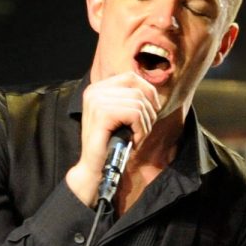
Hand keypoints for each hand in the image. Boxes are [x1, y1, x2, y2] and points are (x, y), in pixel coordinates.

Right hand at [66, 72, 160, 206]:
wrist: (93, 168)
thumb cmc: (109, 143)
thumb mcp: (119, 116)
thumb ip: (129, 99)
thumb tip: (152, 92)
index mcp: (97, 88)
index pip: (131, 77)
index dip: (148, 91)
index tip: (153, 110)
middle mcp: (94, 91)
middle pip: (138, 90)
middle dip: (149, 111)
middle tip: (144, 130)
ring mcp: (96, 101)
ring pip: (139, 103)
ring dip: (145, 124)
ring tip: (137, 137)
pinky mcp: (102, 114)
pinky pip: (135, 114)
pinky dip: (141, 130)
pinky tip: (134, 141)